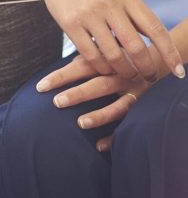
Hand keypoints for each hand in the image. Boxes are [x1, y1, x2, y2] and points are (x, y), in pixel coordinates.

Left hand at [36, 53, 154, 150]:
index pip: (80, 67)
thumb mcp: (104, 52)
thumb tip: (59, 69)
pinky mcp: (145, 108)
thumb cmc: (120, 57)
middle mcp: (122, 76)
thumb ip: (86, 59)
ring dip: (99, 115)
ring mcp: (135, 93)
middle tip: (57, 102)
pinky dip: (115, 136)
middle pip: (99, 85)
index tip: (40, 87)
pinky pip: (130, 124)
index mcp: (107, 61)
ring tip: (80, 123)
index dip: (60, 76)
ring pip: (118, 106)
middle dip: (78, 94)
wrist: (157, 59)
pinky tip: (99, 146)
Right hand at [44, 0, 181, 80]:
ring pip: (113, 56)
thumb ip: (132, 10)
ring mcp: (88, 14)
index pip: (155, 29)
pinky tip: (104, 67)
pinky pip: (90, 54)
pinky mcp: (69, 23)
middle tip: (147, 76)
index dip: (169, 53)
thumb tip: (153, 38)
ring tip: (125, 73)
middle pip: (135, 47)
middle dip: (145, 68)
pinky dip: (100, 66)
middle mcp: (109, 4)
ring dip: (123, 71)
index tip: (179, 70)